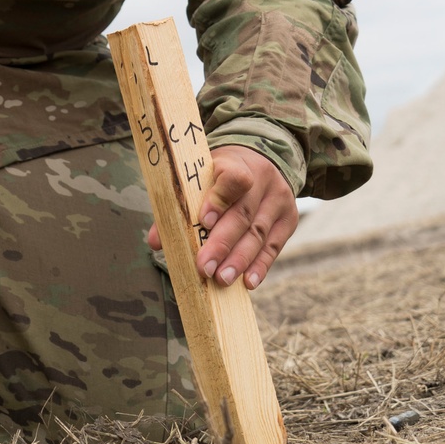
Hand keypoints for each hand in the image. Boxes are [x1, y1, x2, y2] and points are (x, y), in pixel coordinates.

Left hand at [147, 145, 297, 290]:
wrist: (259, 162)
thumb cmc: (219, 175)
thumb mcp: (201, 178)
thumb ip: (180, 207)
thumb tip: (156, 241)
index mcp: (235, 163)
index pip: (233, 178)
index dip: (218, 200)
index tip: (203, 221)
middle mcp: (262, 179)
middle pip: (242, 214)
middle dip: (222, 244)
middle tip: (205, 267)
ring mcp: (278, 199)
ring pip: (258, 234)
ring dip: (239, 260)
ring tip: (221, 279)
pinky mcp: (288, 219)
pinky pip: (274, 246)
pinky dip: (259, 266)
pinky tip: (247, 282)